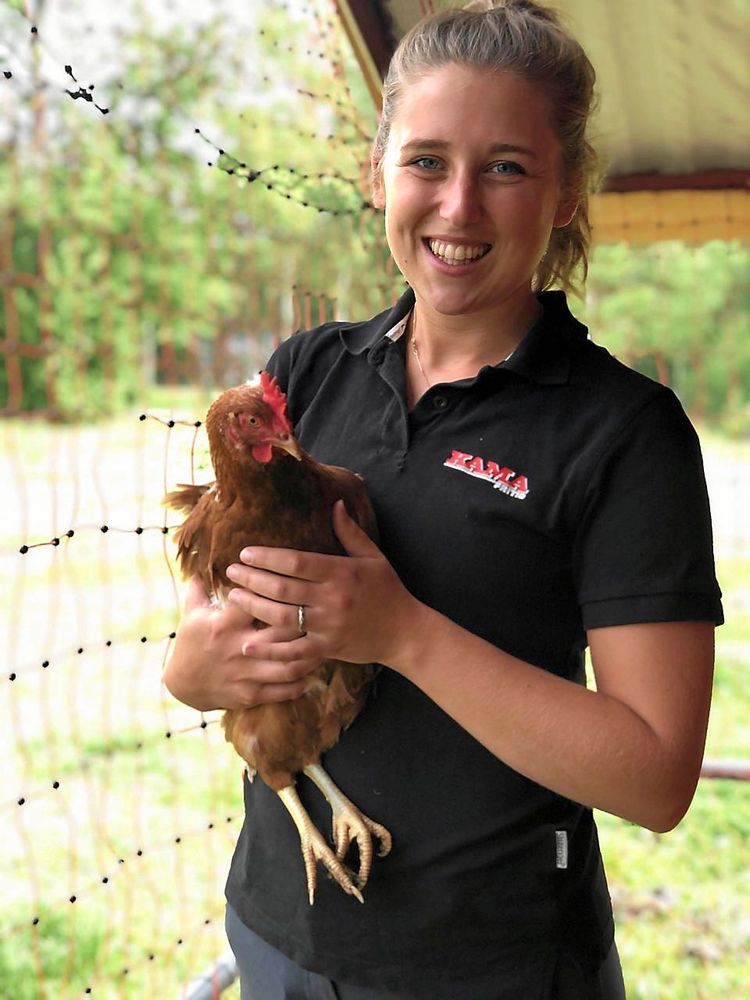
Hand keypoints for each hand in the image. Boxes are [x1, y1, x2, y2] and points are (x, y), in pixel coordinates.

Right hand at [163, 576, 322, 710]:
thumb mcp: (192, 612)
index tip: (295, 581)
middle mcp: (238, 648)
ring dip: (310, 654)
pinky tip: (311, 667)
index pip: (255, 601)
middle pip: (282, 632)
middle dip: (305, 620)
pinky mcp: (251, 694)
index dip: (276, 589)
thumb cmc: (192, 641)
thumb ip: (201, 585)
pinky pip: (283, 690)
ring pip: (289, 665)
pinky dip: (301, 681)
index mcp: (225, 624)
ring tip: (323, 641)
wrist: (182, 685)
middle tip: (322, 611)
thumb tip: (205, 557)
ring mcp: (246, 674)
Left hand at [225, 500, 421, 668]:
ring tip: (233, 597)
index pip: (296, 562)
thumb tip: (335, 504)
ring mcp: (328, 626)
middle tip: (231, 572)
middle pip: (282, 588)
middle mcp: (332, 599)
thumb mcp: (373, 557)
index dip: (267, 557)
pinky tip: (248, 644)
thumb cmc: (388, 590)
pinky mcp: (327, 648)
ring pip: (282, 616)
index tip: (245, 552)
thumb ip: (350, 533)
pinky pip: (294, 650)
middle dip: (251, 579)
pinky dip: (270, 649)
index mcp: (340, 572)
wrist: (405, 632)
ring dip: (253, 606)